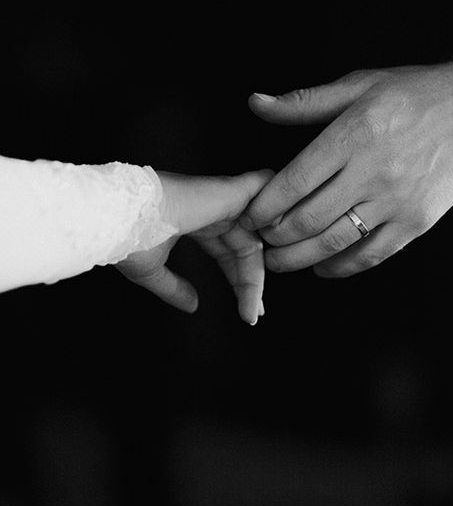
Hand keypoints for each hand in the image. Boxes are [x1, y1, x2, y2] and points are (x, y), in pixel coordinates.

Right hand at [117, 170, 272, 323]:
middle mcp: (213, 209)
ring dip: (264, 263)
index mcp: (195, 222)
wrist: (119, 218)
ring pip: (260, 227)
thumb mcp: (153, 270)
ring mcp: (223, 198)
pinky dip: (277, 212)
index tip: (248, 310)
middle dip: (252, 283)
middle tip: (255, 314)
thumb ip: (175, 288)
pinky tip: (280, 245)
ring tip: (261, 303)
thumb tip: (193, 305)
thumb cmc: (127, 239)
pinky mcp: (230, 191)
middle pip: (246, 247)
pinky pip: (265, 191)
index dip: (240, 281)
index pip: (230, 253)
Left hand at [243, 50, 452, 276]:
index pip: (294, 181)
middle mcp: (372, 172)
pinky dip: (344, 267)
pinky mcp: (417, 221)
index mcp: (353, 135)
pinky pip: (373, 254)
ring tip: (281, 261)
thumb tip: (256, 103)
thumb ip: (306, 101)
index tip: (250, 216)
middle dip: (276, 237)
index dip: (264, 206)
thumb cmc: (419, 92)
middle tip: (260, 242)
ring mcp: (396, 201)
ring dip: (300, 258)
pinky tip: (325, 268)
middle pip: (309, 219)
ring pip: (336, 241)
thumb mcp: (361, 83)